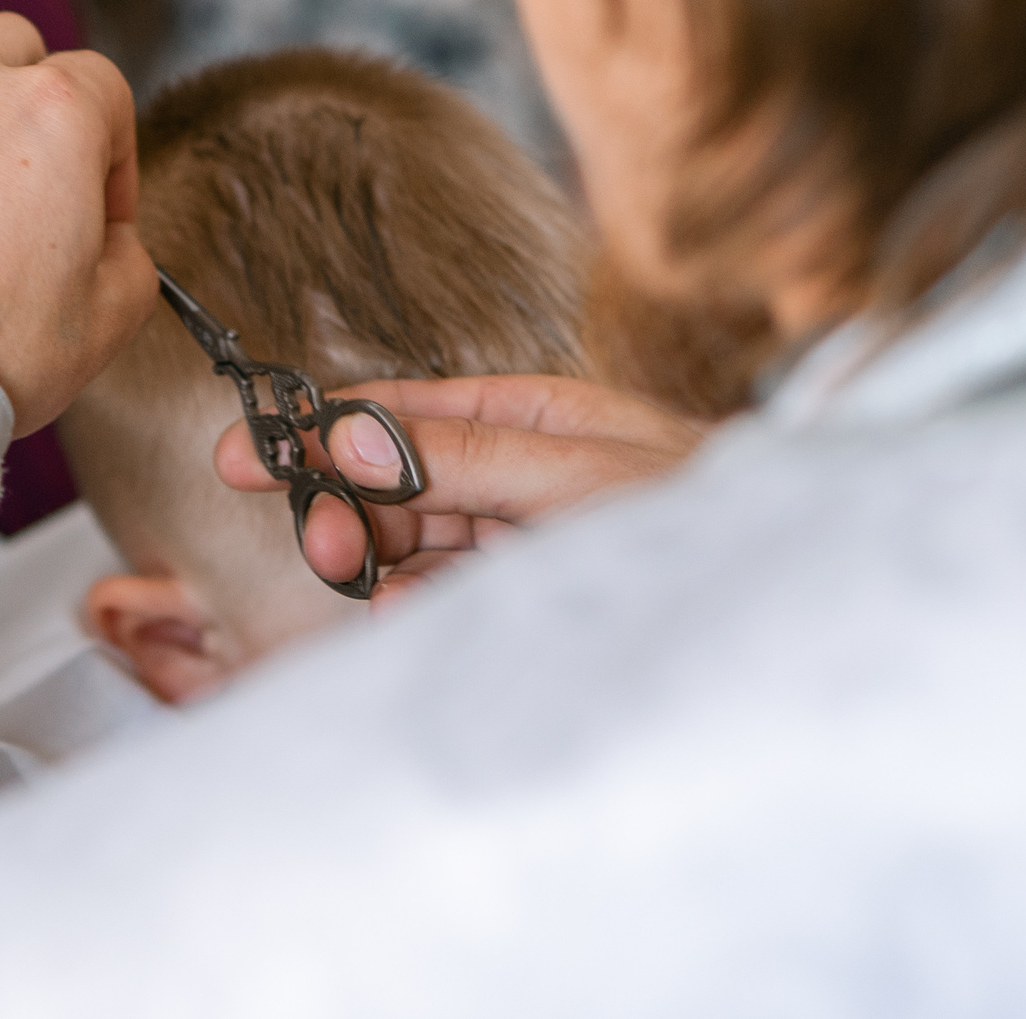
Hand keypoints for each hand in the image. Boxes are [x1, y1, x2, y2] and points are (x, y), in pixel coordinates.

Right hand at [215, 375, 705, 603]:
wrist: (781, 598)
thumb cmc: (702, 515)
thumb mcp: (580, 475)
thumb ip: (461, 455)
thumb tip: (351, 433)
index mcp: (526, 414)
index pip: (396, 410)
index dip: (315, 428)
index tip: (244, 453)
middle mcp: (513, 471)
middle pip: (388, 482)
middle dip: (346, 509)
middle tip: (329, 547)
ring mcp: (515, 537)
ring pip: (406, 544)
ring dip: (377, 564)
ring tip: (378, 589)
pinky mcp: (520, 598)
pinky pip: (440, 597)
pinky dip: (412, 606)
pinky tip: (410, 615)